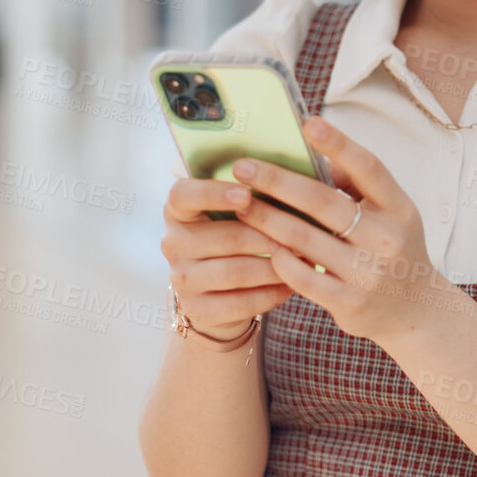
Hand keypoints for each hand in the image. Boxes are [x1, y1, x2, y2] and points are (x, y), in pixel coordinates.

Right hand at [160, 176, 296, 339]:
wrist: (222, 291)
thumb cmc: (241, 233)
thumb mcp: (241, 208)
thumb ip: (256, 186)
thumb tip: (298, 167)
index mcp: (177, 208)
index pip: (183, 194)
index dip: (213, 193)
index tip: (246, 194)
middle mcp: (172, 242)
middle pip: (222, 237)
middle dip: (267, 235)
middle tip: (301, 234)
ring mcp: (181, 278)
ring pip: (236, 271)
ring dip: (275, 266)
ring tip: (304, 259)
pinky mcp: (197, 309)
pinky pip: (241, 303)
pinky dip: (271, 293)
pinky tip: (292, 284)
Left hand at [228, 117, 448, 343]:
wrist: (413, 311)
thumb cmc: (393, 250)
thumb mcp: (390, 214)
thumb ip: (355, 186)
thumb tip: (309, 157)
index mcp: (399, 208)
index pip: (369, 168)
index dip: (339, 145)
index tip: (308, 123)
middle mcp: (386, 238)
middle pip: (323, 201)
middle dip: (277, 181)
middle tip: (242, 167)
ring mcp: (367, 272)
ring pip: (303, 238)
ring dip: (266, 218)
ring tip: (241, 204)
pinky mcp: (348, 302)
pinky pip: (301, 276)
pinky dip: (279, 258)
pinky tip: (263, 245)